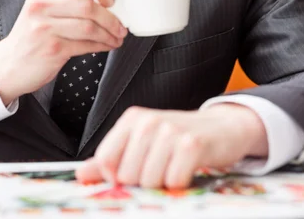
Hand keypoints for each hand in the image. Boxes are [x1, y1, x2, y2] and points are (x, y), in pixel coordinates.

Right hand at [0, 0, 126, 104]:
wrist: (8, 65)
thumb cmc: (30, 35)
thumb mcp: (43, 9)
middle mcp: (41, 6)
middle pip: (88, 6)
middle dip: (112, 17)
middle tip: (121, 25)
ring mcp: (45, 28)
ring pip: (90, 27)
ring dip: (110, 33)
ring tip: (116, 37)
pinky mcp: (52, 49)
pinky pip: (86, 45)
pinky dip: (102, 45)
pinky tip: (106, 45)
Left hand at [76, 104, 267, 188]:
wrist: (221, 128)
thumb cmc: (177, 138)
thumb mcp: (142, 143)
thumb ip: (111, 158)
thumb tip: (81, 174)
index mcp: (132, 119)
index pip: (105, 160)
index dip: (116, 178)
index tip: (132, 174)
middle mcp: (149, 121)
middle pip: (127, 175)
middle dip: (142, 182)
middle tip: (160, 168)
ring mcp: (170, 131)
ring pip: (149, 181)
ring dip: (162, 184)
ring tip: (173, 167)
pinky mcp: (192, 144)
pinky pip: (174, 181)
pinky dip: (180, 183)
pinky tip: (187, 169)